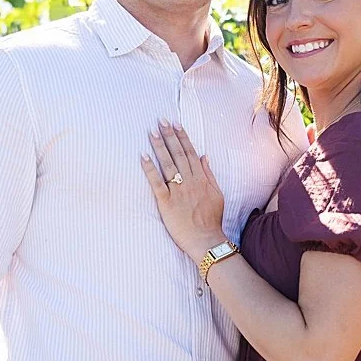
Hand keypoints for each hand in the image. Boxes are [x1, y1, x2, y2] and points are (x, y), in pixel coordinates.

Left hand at [141, 121, 226, 262]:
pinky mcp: (167, 202)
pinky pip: (157, 183)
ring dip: (159, 147)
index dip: (182, 137)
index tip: (176, 124)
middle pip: (178, 154)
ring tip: (152, 132)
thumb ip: (210, 174)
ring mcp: (178, 191)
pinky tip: (143, 156)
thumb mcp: (217, 194)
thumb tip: (204, 156)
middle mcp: (190, 181)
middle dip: (169, 136)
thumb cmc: (211, 219)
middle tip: (161, 120)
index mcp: (201, 179)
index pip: (190, 153)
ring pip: (168, 164)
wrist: (206, 240)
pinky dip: (150, 169)